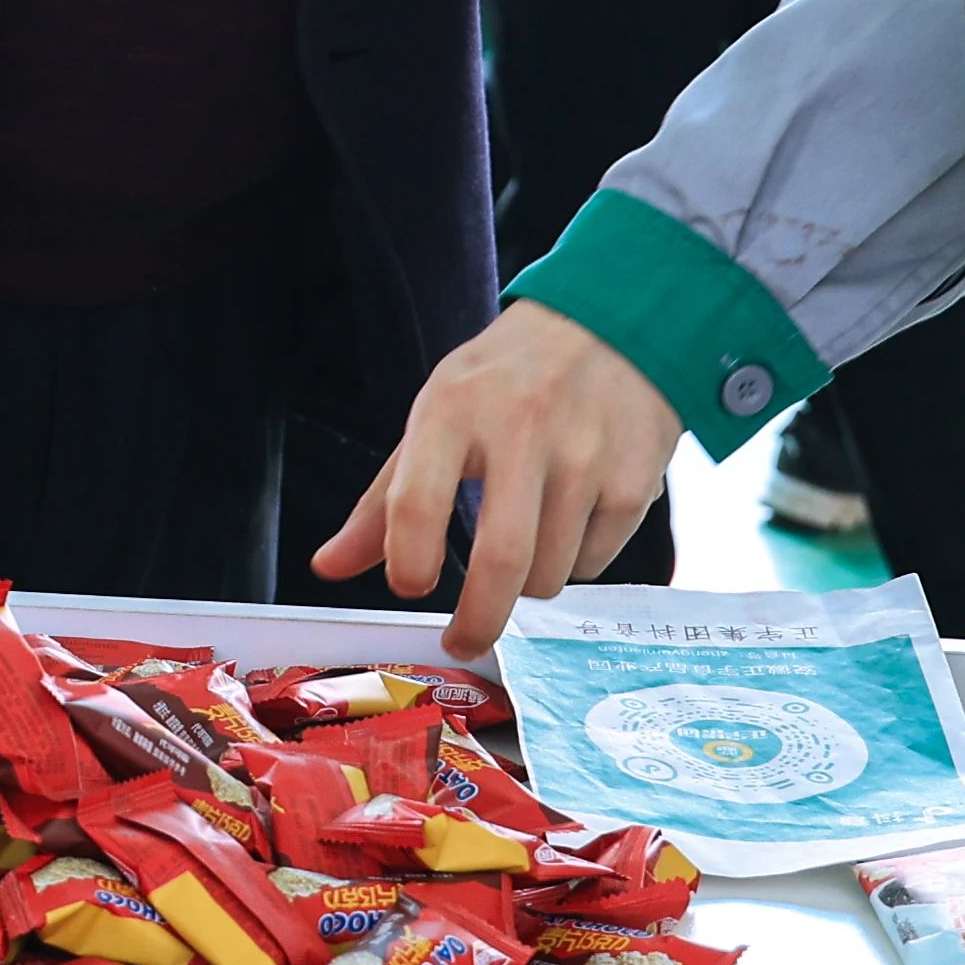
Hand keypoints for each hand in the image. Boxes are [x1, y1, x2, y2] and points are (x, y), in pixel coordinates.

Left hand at [311, 301, 687, 656]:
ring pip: (549, 574)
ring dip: (527, 585)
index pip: (415, 503)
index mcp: (455, 407)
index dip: (407, 562)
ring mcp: (586, 455)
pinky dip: (573, 561)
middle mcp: (523, 428)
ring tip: (525, 542)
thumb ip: (382, 500)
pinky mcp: (635, 480)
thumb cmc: (507, 379)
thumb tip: (329, 567)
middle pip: (500, 559)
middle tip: (464, 640)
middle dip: (478, 621)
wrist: (610, 325)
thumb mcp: (437, 416)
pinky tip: (571, 518)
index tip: (409, 586)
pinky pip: (594, 562)